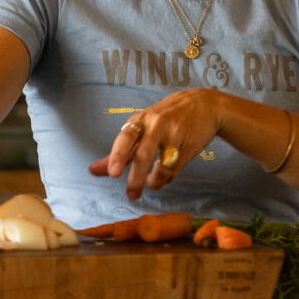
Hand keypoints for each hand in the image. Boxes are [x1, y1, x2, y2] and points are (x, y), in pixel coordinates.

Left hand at [88, 88, 221, 199]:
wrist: (205, 105)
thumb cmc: (167, 117)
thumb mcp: (142, 127)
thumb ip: (120, 151)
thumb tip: (93, 170)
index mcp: (141, 120)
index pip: (126, 138)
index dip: (117, 156)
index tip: (112, 173)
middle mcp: (157, 125)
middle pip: (143, 153)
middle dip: (135, 177)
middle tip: (132, 194)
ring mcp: (175, 135)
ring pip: (162, 166)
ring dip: (154, 181)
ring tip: (152, 184)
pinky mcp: (189, 146)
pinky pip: (175, 169)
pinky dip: (167, 177)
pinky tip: (167, 175)